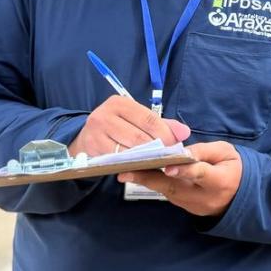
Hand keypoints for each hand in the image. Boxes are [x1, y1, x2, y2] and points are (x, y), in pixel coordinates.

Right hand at [68, 96, 190, 157]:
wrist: (85, 138)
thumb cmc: (117, 127)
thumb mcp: (137, 120)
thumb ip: (163, 125)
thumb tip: (184, 132)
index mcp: (120, 103)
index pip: (148, 119)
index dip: (165, 134)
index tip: (175, 145)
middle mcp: (105, 114)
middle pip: (139, 137)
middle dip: (157, 149)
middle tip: (168, 158)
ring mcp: (96, 133)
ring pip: (128, 151)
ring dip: (145, 160)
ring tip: (156, 163)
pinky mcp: (92, 149)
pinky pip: (117, 161)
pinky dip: (131, 165)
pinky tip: (140, 167)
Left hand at [119, 140, 240, 216]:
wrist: (240, 196)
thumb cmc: (233, 167)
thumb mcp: (226, 152)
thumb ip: (204, 151)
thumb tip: (181, 150)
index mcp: (220, 181)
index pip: (200, 174)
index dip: (184, 170)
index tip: (168, 167)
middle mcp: (204, 197)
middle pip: (175, 187)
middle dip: (149, 178)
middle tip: (126, 172)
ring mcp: (192, 205)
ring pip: (167, 191)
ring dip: (146, 181)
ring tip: (126, 170)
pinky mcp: (184, 207)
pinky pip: (167, 193)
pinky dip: (153, 183)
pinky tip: (138, 174)